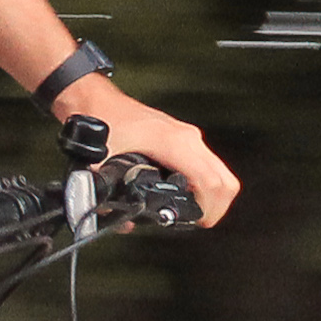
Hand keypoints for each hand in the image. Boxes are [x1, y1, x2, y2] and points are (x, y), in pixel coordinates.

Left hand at [67, 84, 237, 227]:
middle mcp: (186, 138)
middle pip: (225, 180)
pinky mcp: (182, 138)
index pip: (210, 182)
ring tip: (196, 214)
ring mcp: (187, 136)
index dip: (209, 209)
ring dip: (214, 197)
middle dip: (217, 208)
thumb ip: (101, 189)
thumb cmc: (101, 117)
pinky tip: (188, 196)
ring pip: (221, 173)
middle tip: (201, 222)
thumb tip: (110, 213)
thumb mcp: (98, 159)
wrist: (95, 98)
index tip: (199, 222)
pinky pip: (209, 165)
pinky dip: (206, 184)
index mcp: (173, 143)